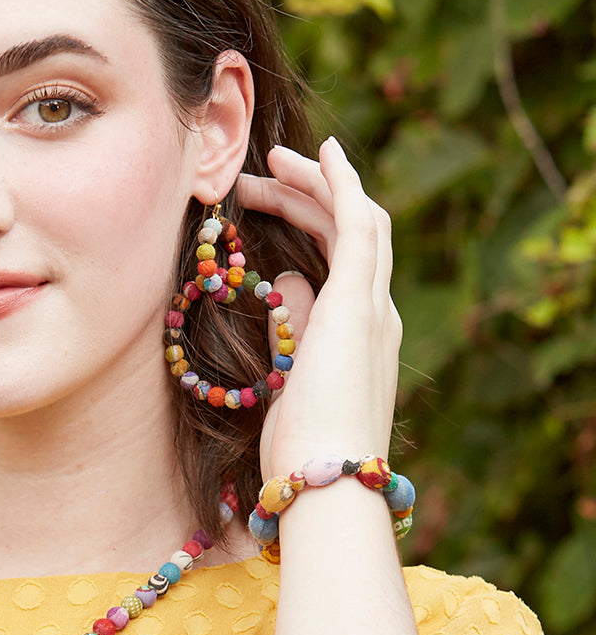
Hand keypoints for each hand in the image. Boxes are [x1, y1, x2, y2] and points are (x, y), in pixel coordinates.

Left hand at [234, 137, 401, 481]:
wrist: (324, 478)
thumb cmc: (298, 446)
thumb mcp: (286, 378)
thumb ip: (292, 327)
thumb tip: (287, 280)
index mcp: (359, 336)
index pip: (340, 260)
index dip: (309, 222)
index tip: (269, 200)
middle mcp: (375, 314)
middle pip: (347, 233)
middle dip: (305, 197)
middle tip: (259, 175)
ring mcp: (372, 306)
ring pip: (354, 220)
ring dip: (314, 184)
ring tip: (270, 161)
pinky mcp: (359, 302)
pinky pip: (358, 225)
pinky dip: (341, 185)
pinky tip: (320, 155)